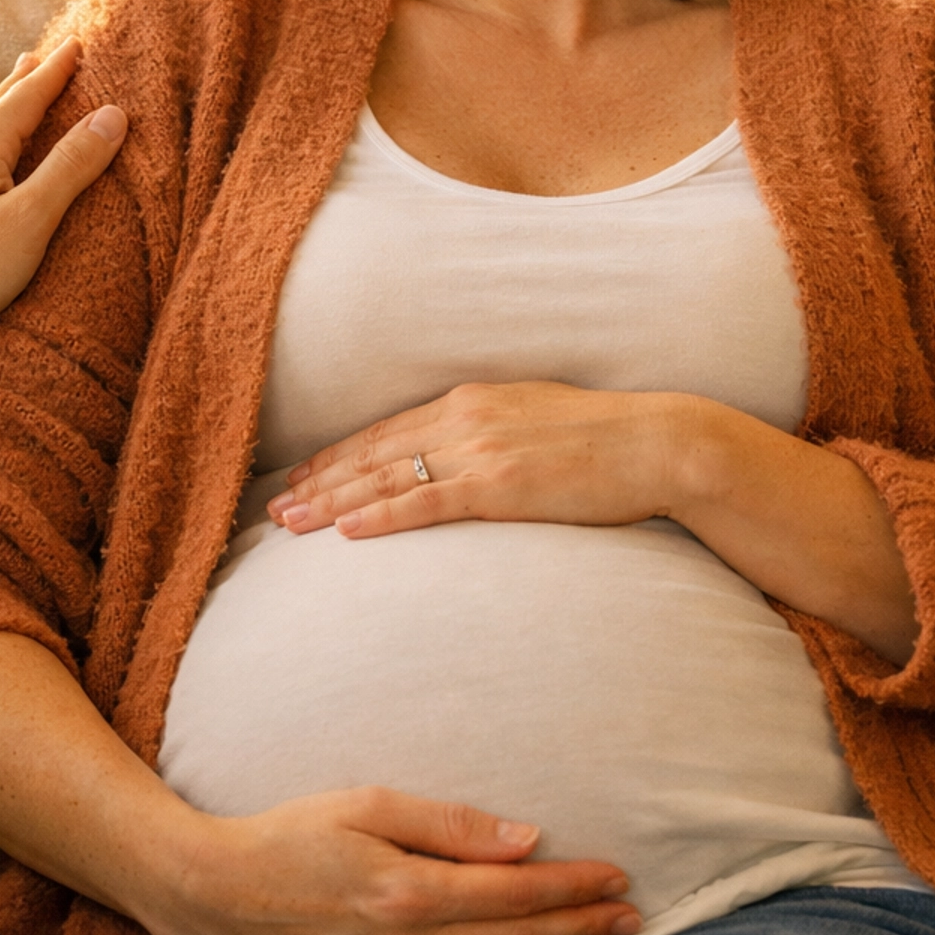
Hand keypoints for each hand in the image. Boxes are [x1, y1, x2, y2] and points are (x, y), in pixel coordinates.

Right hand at [164, 788, 640, 934]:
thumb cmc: (292, 835)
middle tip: (634, 917)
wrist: (219, 897)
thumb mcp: (366, 804)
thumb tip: (527, 840)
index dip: (572, 887)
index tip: (616, 875)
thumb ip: (449, 824)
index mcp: (406, 893)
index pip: (515, 895)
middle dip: (583, 930)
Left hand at [268, 381, 920, 663]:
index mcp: (469, 400)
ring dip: (330, 503)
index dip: (337, 458)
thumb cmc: (605, 443)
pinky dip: (380, 517)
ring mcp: (479, 448)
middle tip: (273, 510)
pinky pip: (425, 501)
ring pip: (384, 476)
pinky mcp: (500, 484)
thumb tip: (463, 466)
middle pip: (370, 452)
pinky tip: (347, 534)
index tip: (300, 478)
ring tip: (288, 526)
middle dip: (317, 482)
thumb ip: (492, 438)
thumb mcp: (535, 424)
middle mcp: (463, 417)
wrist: (662, 443)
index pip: (385, 432)